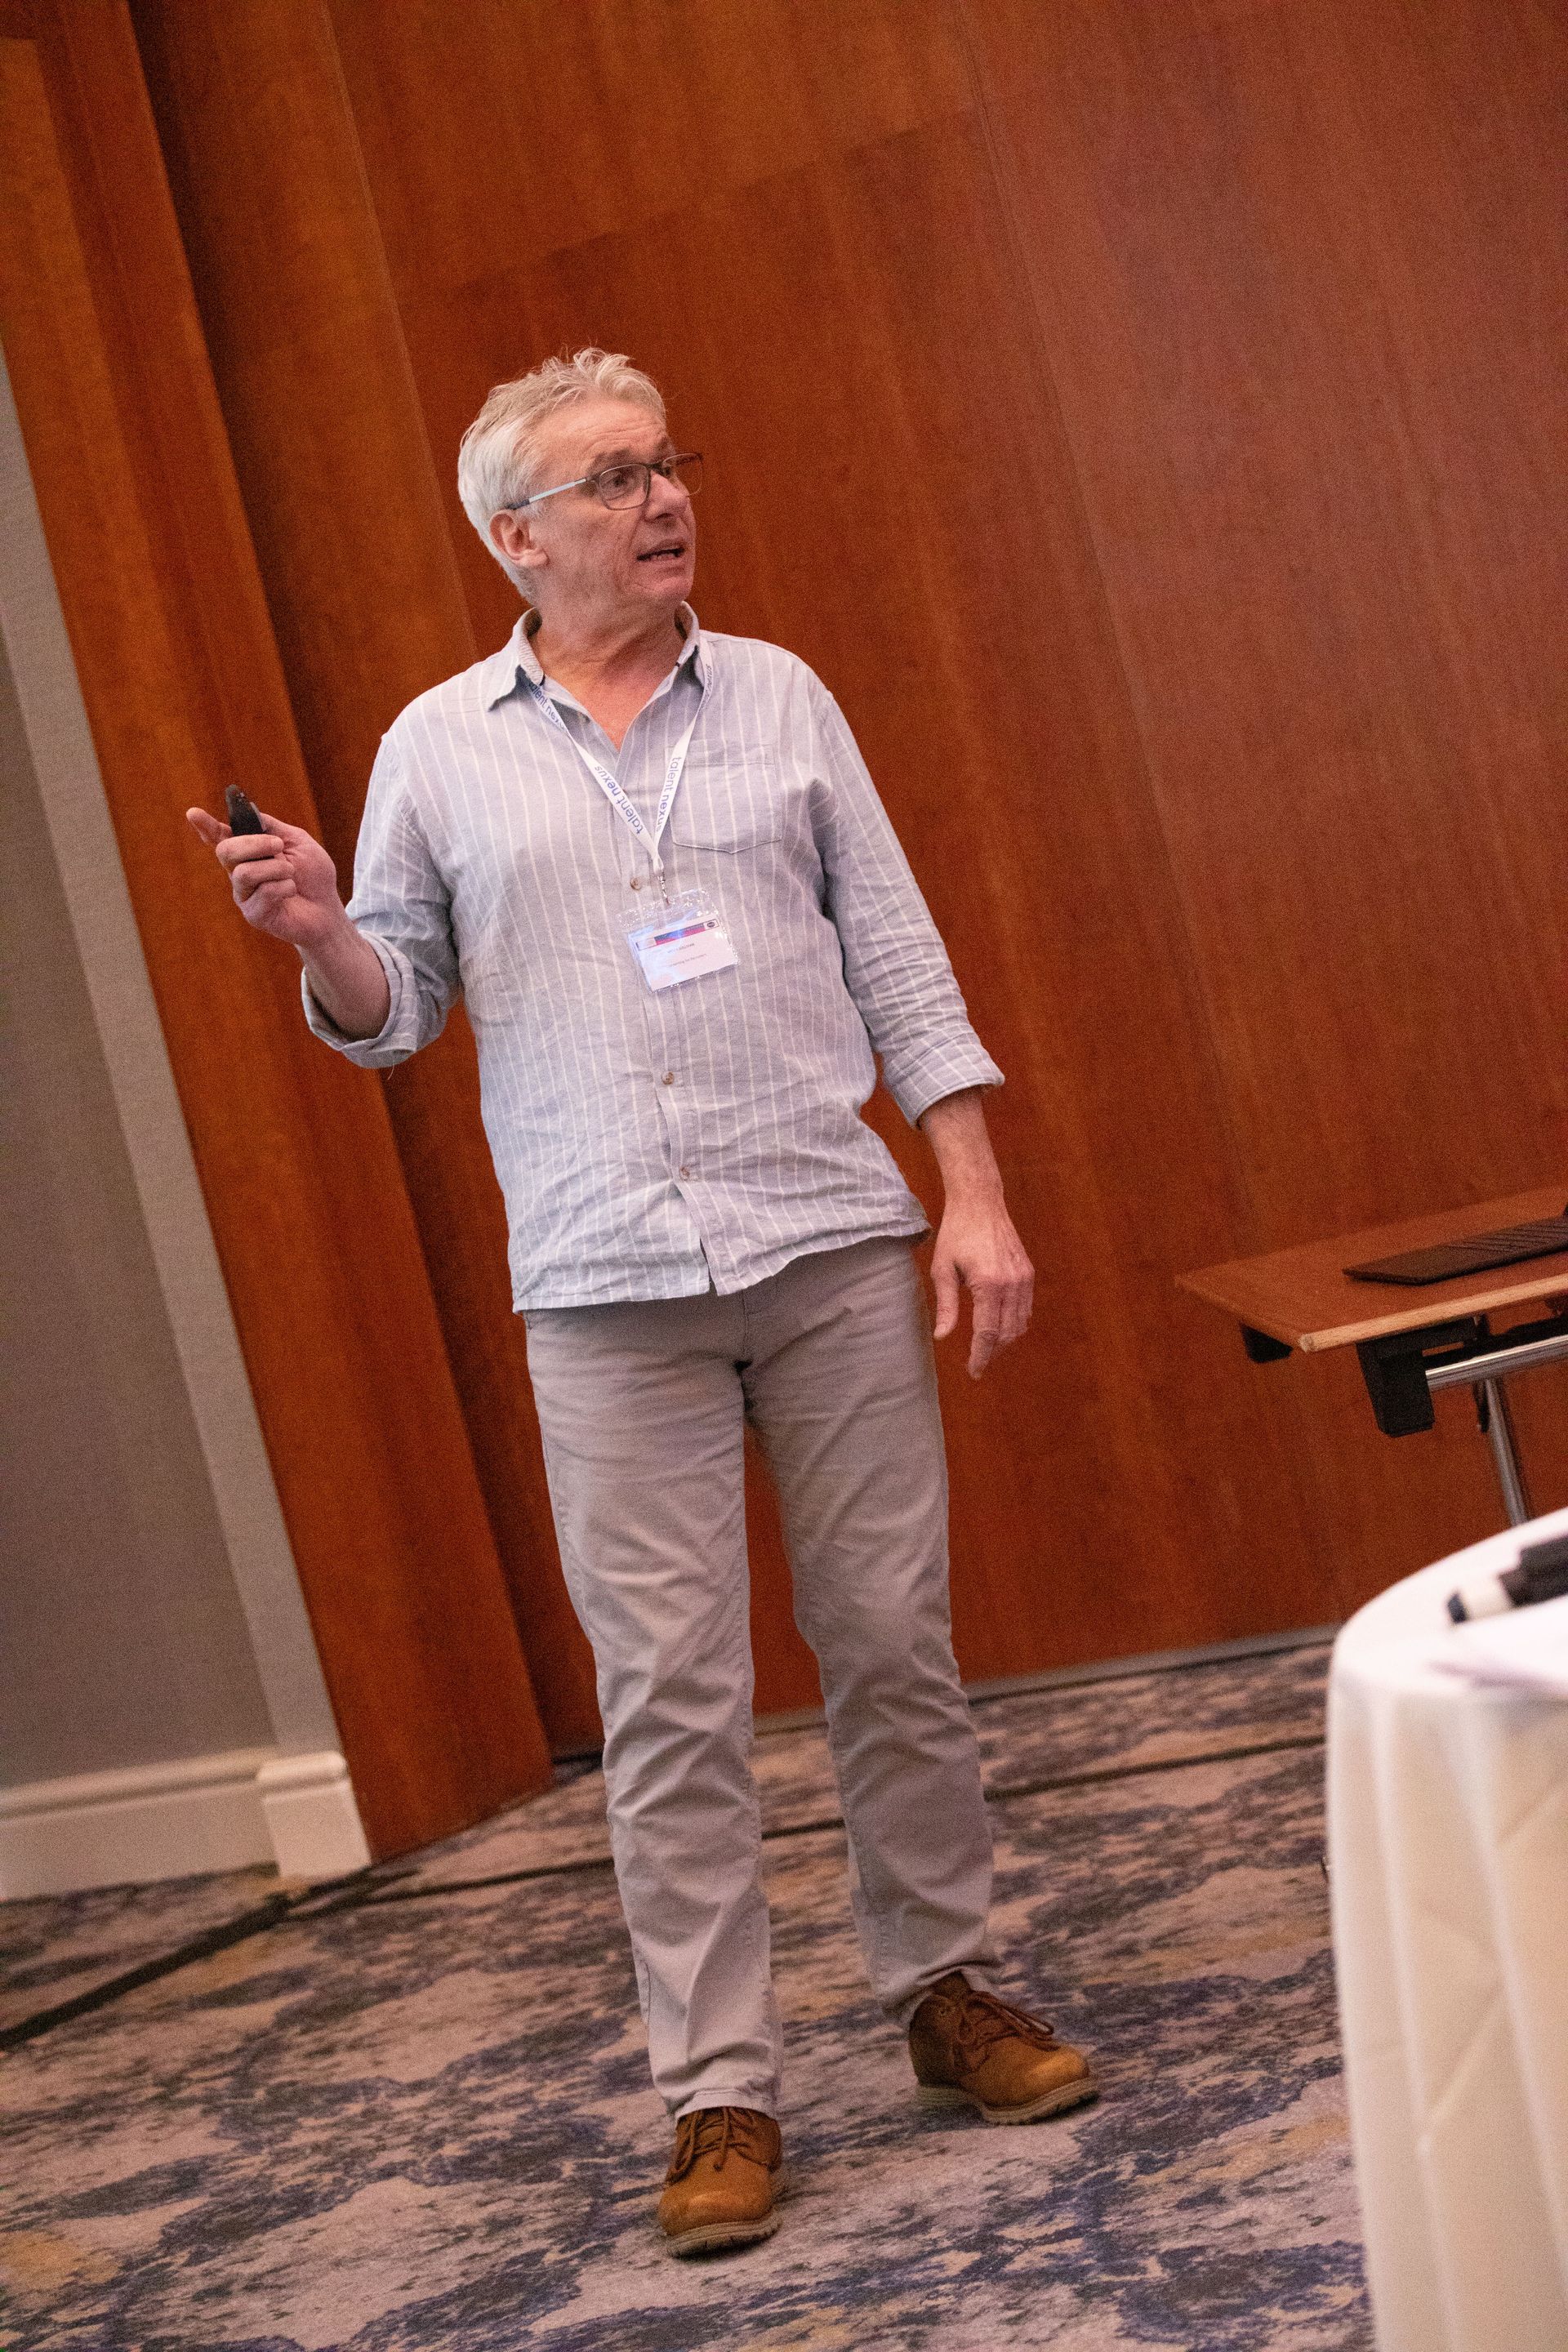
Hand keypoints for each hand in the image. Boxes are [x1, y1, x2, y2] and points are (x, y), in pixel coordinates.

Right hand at [185, 803, 344, 949]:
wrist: (328, 908)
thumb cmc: (313, 875)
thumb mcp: (298, 842)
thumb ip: (273, 827)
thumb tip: (250, 812)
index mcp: (248, 852)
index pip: (220, 837)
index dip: (206, 826)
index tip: (193, 813)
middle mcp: (239, 872)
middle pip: (226, 851)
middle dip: (254, 844)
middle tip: (278, 846)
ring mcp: (244, 894)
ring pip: (244, 873)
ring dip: (275, 868)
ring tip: (291, 874)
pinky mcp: (254, 914)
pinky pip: (263, 893)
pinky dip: (285, 887)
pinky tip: (292, 891)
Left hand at [930, 1196, 1033, 1378]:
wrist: (981, 1203)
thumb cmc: (956, 1233)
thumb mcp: (942, 1269)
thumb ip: (946, 1306)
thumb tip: (942, 1337)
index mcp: (988, 1284)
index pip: (988, 1333)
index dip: (981, 1356)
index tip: (973, 1371)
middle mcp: (1011, 1284)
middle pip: (1007, 1333)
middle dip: (993, 1352)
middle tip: (977, 1363)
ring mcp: (1024, 1278)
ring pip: (1020, 1324)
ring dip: (1005, 1340)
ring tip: (987, 1348)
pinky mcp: (1028, 1273)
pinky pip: (1026, 1308)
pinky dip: (1015, 1323)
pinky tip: (1000, 1326)